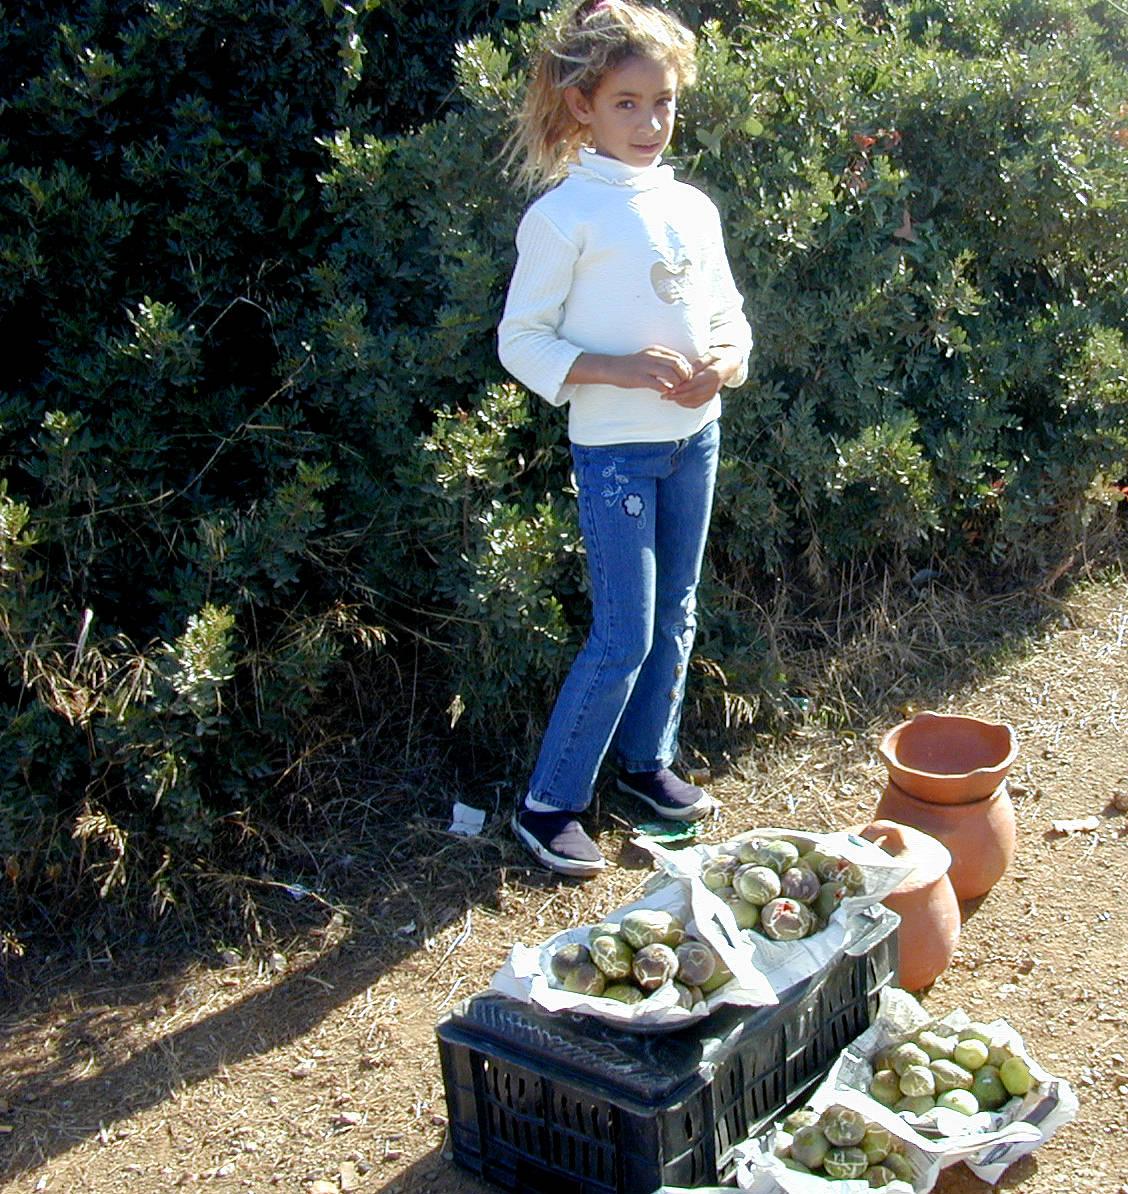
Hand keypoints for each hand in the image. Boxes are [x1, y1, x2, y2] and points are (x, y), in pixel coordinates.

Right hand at [567, 346, 692, 391]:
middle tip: (683, 385)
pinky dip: (665, 390)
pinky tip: (664, 394)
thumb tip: (678, 369)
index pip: (679, 357)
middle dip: (684, 376)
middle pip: (678, 364)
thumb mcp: (648, 358)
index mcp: (656, 350)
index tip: (685, 377)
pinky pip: (658, 384)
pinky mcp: (640, 378)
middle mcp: (653, 356)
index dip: (686, 368)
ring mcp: (646, 367)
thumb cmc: (631, 365)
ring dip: (676, 384)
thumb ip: (662, 361)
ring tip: (674, 389)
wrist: (611, 368)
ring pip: (671, 374)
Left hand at [663, 346, 742, 407]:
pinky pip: (695, 404)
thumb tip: (686, 371)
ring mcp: (711, 394)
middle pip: (691, 395)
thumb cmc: (717, 357)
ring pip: (692, 401)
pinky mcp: (709, 398)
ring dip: (679, 400)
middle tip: (663, 396)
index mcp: (713, 375)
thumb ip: (698, 364)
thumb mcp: (709, 355)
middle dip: (676, 396)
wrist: (729, 366)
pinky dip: (685, 403)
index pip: (693, 384)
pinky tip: (676, 398)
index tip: (668, 388)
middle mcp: (713, 387)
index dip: (680, 388)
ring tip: (667, 396)